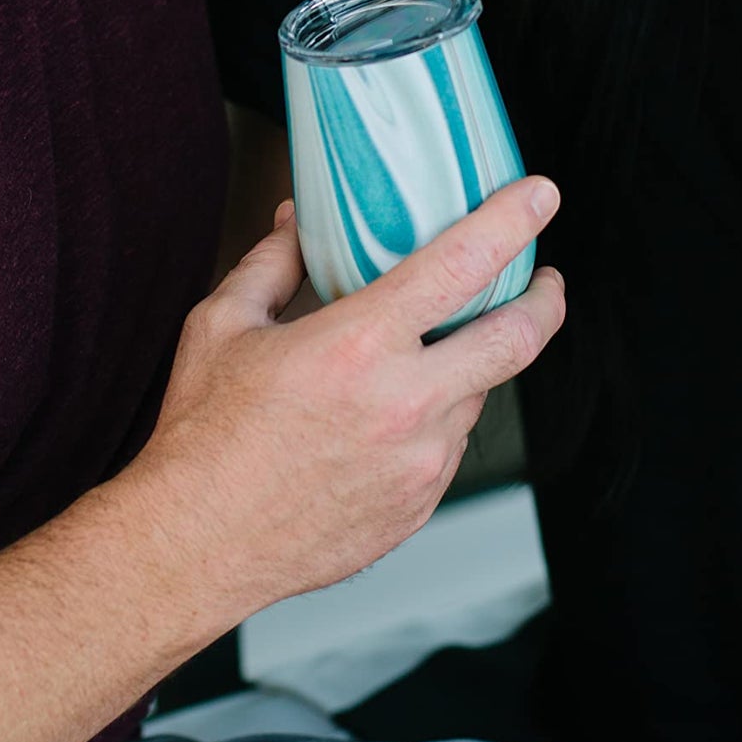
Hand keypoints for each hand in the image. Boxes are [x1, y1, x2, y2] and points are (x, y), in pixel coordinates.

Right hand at [137, 180, 564, 615]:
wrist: (196, 544)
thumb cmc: (203, 436)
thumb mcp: (222, 325)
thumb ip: (273, 262)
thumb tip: (299, 219)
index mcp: (358, 346)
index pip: (464, 264)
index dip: (513, 220)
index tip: (540, 197)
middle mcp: (404, 404)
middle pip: (516, 338)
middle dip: (545, 300)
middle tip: (545, 280)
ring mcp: (419, 463)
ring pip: (480, 394)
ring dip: (472, 365)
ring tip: (437, 351)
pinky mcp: (419, 506)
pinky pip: (450, 446)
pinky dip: (438, 419)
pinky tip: (396, 416)